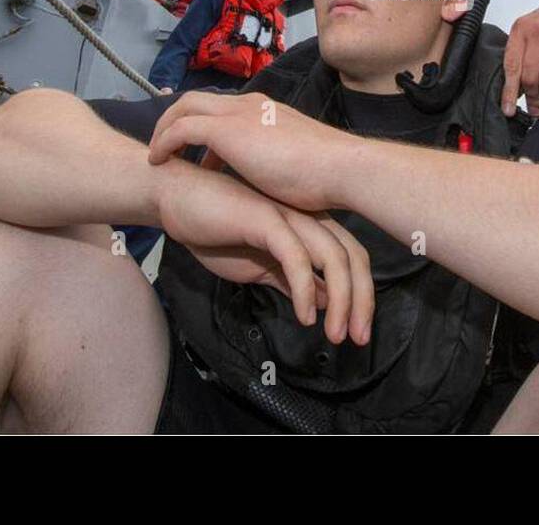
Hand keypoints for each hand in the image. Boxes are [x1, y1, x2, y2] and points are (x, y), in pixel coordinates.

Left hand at [147, 90, 350, 212]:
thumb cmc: (326, 175)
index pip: (223, 107)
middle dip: (174, 121)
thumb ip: (274, 162)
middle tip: (166, 149)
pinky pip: (180, 129)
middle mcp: (248, 104)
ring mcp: (236, 114)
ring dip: (164, 130)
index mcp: (266, 109)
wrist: (339, 168)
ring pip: (183, 108)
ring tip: (157, 157)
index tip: (200, 155)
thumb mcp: (294, 161)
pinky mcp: (225, 130)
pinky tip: (157, 163)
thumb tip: (265, 183)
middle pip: (195, 100)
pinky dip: (163, 142)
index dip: (204, 126)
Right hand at [158, 169, 372, 345]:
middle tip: (359, 339)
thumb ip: (292, 281)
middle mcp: (306, 218)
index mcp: (308, 226)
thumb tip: (324, 303)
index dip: (362, 295)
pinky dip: (305, 287)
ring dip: (342, 300)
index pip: (352, 258)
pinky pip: (296, 256)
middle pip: (353, 257)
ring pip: (332, 256)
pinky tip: (304, 315)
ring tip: (334, 334)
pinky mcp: (266, 219)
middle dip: (362, 301)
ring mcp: (288, 215)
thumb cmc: (215, 229)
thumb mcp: (261, 265)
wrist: (176, 199)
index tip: (358, 332)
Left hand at [501, 0, 538, 117]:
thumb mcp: (535, 26)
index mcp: (522, 28)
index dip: (509, 92)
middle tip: (535, 110)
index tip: (508, 109)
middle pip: (529, 78)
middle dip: (532, 100)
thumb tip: (516, 86)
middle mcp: (538, 33)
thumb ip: (524, 50)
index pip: (511, 66)